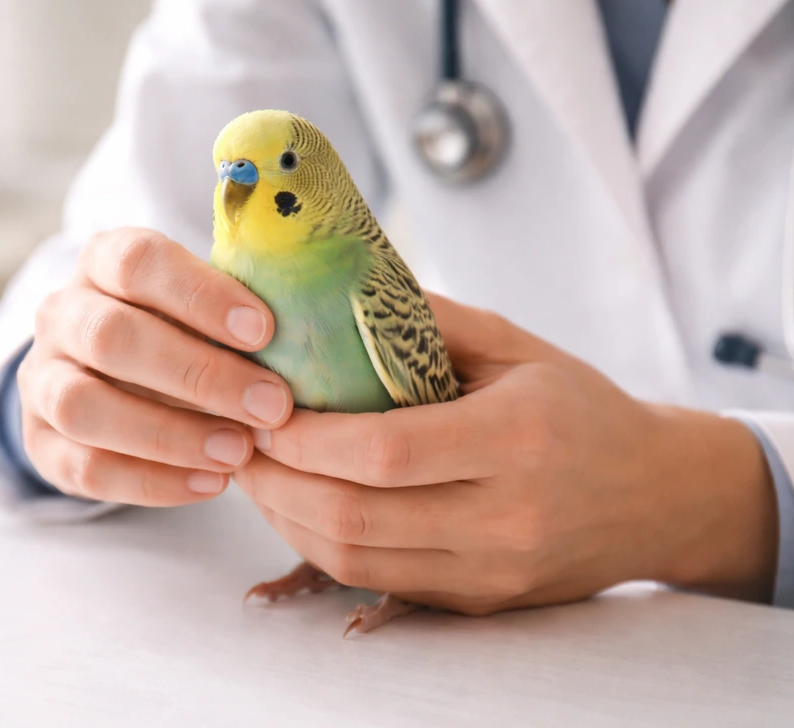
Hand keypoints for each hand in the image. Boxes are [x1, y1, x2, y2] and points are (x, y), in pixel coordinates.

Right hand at [18, 228, 292, 504]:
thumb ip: (239, 313)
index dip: (200, 295)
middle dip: (198, 374)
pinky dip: (150, 480)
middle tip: (272, 406)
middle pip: (110, 336)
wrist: (114, 375)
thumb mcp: (205, 305)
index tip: (265, 331)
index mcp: (103, 262)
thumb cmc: (182, 330)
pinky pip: (84, 468)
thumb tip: (308, 339)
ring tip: (239, 451)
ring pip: (84, 406)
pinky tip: (210, 484)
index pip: (137, 262)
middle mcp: (62, 315)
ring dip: (169, 433)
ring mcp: (41, 380)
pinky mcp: (40, 442)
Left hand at [235, 294, 777, 614]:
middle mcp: (506, 515)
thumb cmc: (579, 407)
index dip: (308, 438)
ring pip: (356, 561)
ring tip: (260, 476)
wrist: (653, 493)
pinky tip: (302, 510)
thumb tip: (331, 294)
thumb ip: (426, 320)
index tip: (264, 413)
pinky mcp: (481, 600)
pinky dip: (324, 549)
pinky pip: (379, 584)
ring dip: (290, 521)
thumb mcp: (515, 345)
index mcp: (517, 437)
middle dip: (278, 483)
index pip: (385, 451)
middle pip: (356, 516)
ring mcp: (493, 569)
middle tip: (242, 444)